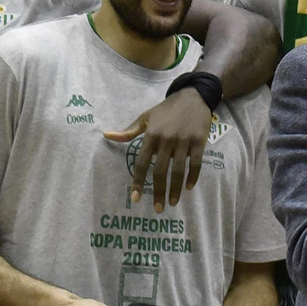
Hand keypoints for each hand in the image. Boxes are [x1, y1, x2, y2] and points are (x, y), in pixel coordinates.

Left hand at [104, 88, 212, 212]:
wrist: (193, 96)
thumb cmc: (166, 110)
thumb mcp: (146, 117)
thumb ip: (129, 131)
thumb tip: (107, 135)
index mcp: (151, 135)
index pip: (142, 163)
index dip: (138, 181)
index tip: (135, 198)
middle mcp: (167, 139)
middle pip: (161, 171)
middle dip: (158, 191)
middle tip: (157, 209)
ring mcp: (184, 141)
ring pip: (178, 170)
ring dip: (175, 189)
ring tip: (172, 203)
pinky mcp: (199, 142)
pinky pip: (195, 163)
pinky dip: (192, 176)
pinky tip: (188, 187)